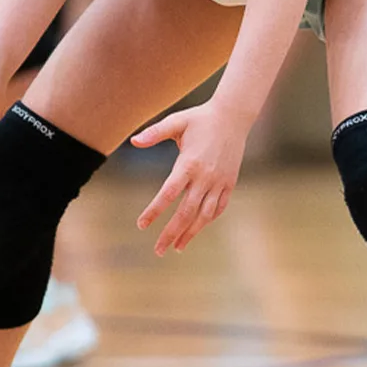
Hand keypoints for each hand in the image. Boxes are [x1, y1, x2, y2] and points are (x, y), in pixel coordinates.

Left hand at [131, 101, 249, 254]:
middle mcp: (205, 177)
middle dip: (171, 233)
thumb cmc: (200, 118)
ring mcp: (219, 182)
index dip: (154, 211)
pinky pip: (219, 208)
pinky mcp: (230, 183)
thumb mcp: (176, 122)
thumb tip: (133, 141)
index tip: (142, 225)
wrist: (234, 116)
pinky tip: (197, 229)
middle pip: (185, 212)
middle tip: (157, 250)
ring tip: (177, 247)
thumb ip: (154, 133)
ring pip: (204, 215)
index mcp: (189, 164)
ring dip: (190, 233)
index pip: (168, 194)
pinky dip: (208, 220)